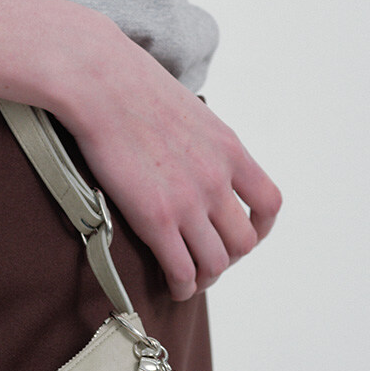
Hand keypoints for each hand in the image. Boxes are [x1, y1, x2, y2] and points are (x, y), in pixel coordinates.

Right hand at [54, 13, 281, 300]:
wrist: (101, 82)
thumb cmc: (133, 88)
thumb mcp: (190, 112)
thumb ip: (204, 146)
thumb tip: (195, 162)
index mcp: (229, 150)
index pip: (268, 204)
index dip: (260, 229)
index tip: (243, 234)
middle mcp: (217, 178)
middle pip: (243, 243)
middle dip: (227, 258)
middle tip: (205, 258)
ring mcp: (189, 201)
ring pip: (216, 265)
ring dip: (205, 278)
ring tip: (188, 278)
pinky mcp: (157, 219)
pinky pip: (183, 272)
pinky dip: (182, 288)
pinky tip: (172, 286)